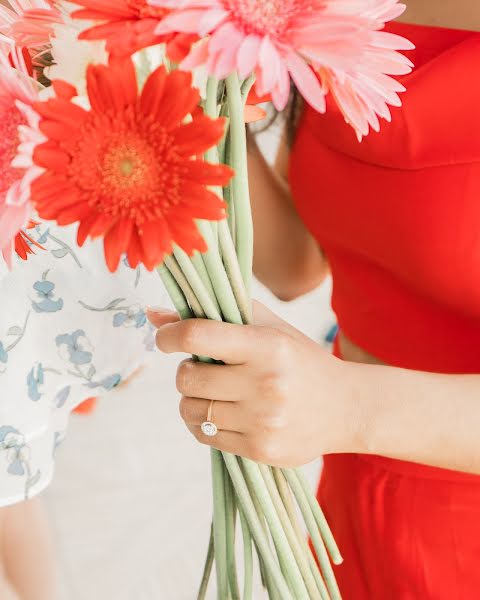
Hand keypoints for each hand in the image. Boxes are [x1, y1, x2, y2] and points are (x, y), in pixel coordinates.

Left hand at [147, 303, 360, 466]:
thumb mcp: (269, 328)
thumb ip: (215, 316)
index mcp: (267, 346)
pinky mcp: (260, 450)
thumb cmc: (301, 361)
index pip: (198, 336)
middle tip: (202, 368)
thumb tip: (155, 316)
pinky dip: (205, 424)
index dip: (170, 336)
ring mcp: (263, 421)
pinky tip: (227, 414)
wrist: (346, 408)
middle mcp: (265, 384)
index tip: (166, 339)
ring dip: (192, 400)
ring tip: (215, 393)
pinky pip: (206, 436)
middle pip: (187, 379)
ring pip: (190, 411)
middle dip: (185, 371)